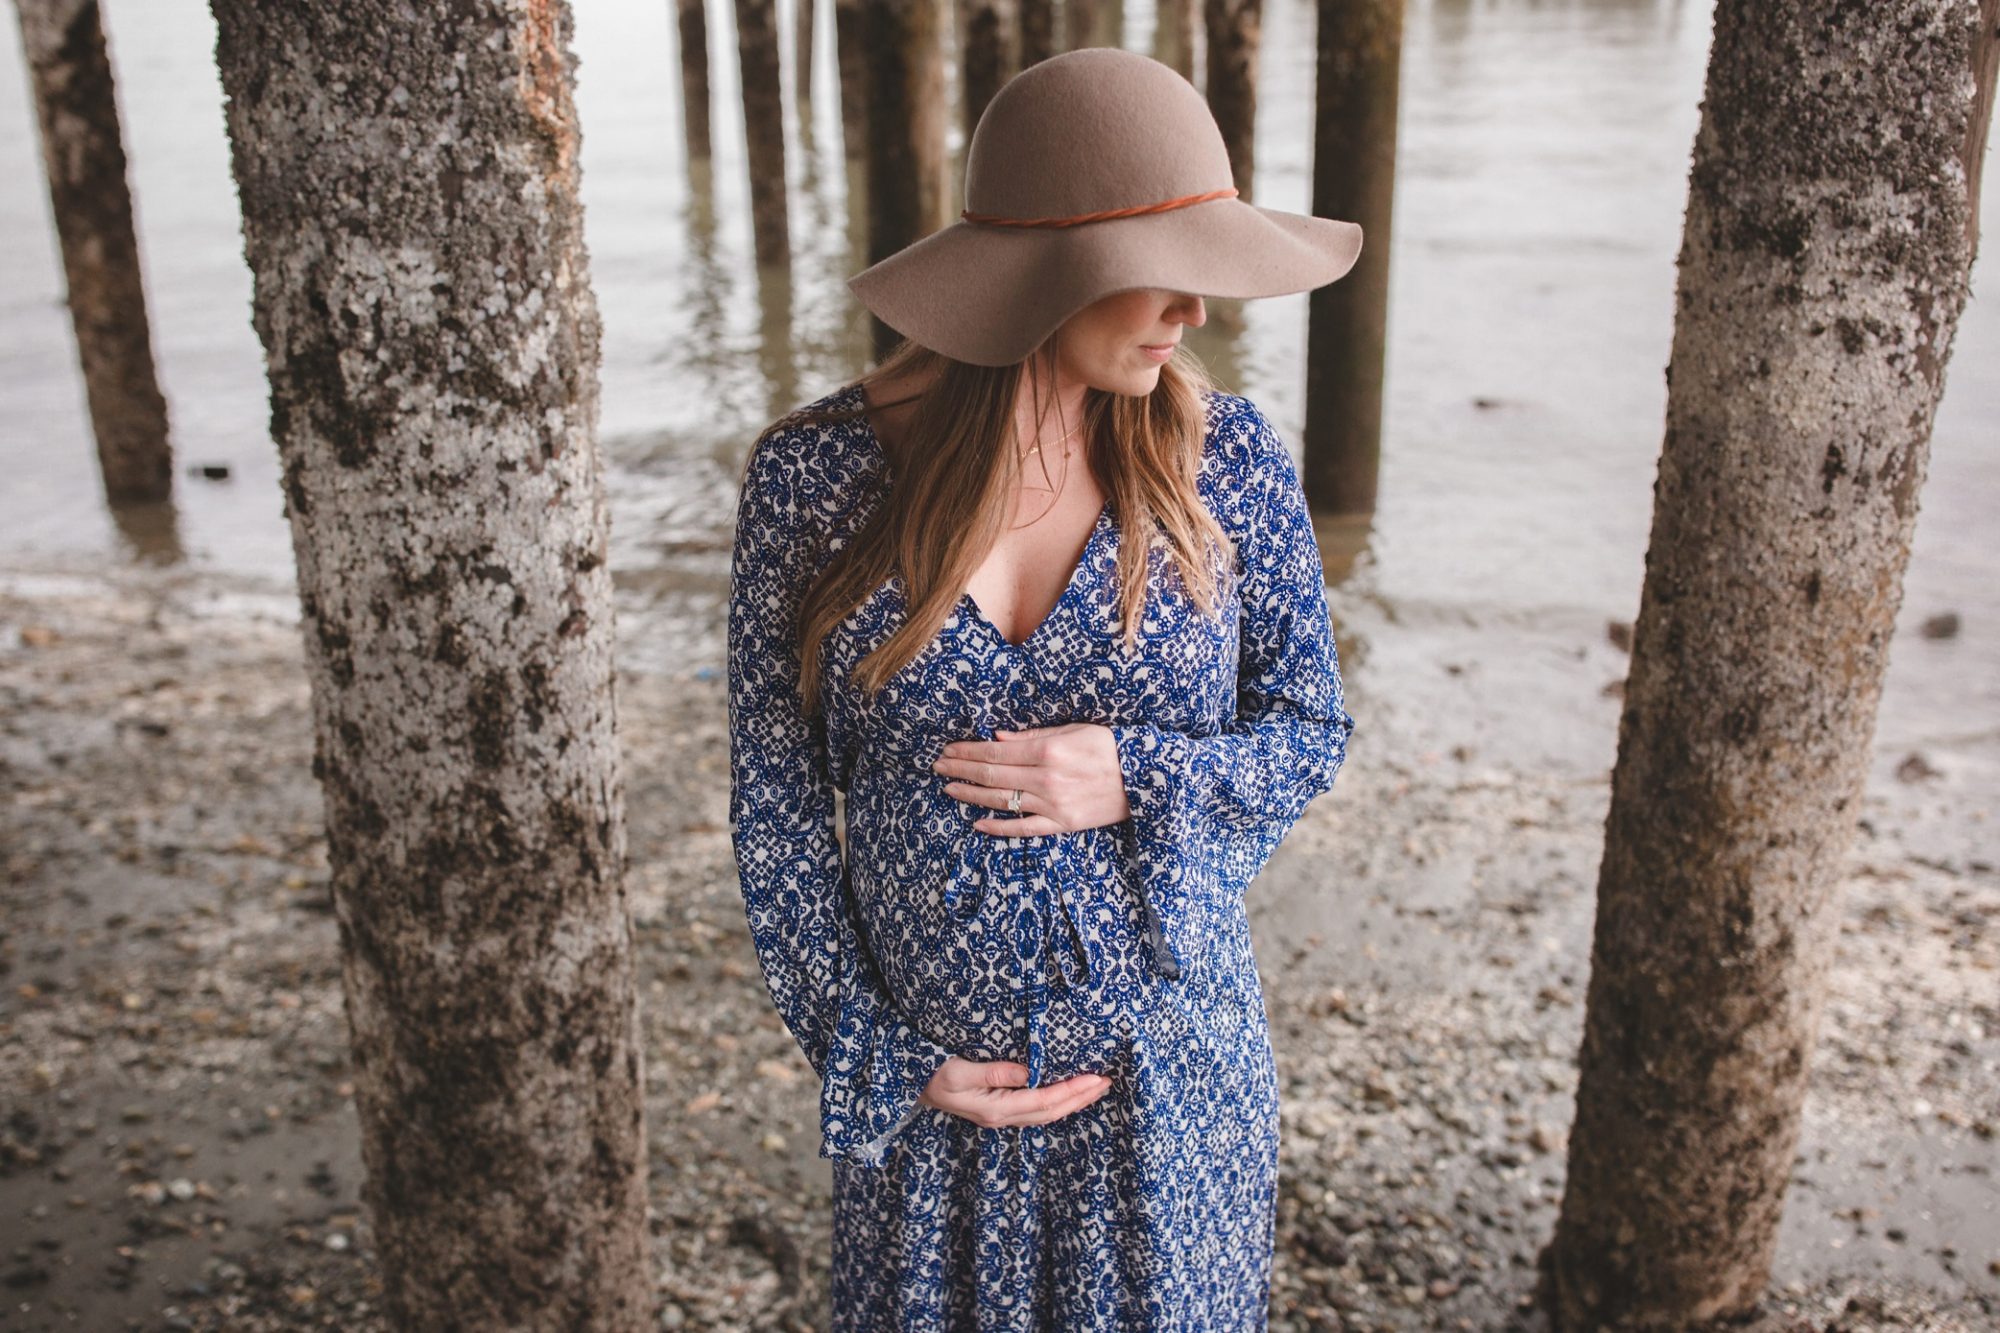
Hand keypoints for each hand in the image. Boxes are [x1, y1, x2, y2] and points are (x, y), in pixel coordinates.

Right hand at [918, 1056, 1114, 1127]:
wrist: (912, 1086)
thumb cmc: (932, 1075)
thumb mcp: (959, 1071)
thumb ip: (995, 1072)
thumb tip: (1029, 1072)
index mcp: (996, 1109)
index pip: (1045, 1101)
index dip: (1073, 1091)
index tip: (1096, 1077)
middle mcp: (1003, 1117)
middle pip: (1052, 1112)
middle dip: (1081, 1098)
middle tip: (1107, 1081)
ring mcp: (1001, 1116)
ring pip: (1047, 1114)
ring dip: (1073, 1101)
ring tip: (1095, 1087)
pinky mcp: (999, 1109)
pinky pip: (1036, 1109)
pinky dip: (1058, 1101)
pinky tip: (1067, 1092)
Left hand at [932, 723, 1130, 836]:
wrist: (1146, 778)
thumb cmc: (1110, 747)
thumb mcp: (1074, 730)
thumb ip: (1034, 735)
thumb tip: (998, 738)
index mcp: (1048, 751)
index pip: (995, 752)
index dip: (968, 751)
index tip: (948, 749)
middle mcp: (1045, 780)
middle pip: (992, 775)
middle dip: (961, 769)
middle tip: (938, 766)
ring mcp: (1052, 805)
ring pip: (1001, 801)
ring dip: (971, 795)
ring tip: (949, 789)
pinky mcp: (1062, 824)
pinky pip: (1024, 828)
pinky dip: (999, 827)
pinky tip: (978, 824)